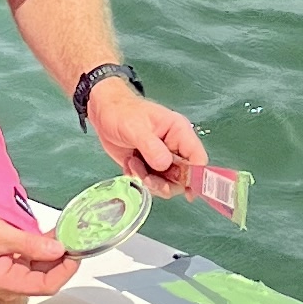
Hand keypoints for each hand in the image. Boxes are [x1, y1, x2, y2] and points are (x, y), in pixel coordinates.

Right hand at [0, 201, 76, 299]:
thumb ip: (30, 244)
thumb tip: (58, 251)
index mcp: (5, 282)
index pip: (46, 285)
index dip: (65, 269)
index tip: (75, 251)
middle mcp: (7, 284)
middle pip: (45, 278)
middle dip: (61, 260)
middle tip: (73, 240)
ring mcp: (5, 276)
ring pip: (38, 270)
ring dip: (51, 254)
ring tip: (62, 235)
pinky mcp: (4, 266)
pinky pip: (28, 262)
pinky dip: (40, 250)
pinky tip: (46, 237)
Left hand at [88, 82, 209, 193]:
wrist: (104, 113)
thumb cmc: (122, 112)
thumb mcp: (135, 127)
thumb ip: (151, 146)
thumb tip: (164, 165)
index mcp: (179, 132)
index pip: (197, 158)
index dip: (196, 177)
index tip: (186, 191)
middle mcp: (174, 147)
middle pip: (183, 177)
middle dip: (164, 182)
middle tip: (146, 176)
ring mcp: (162, 158)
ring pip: (167, 183)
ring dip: (149, 180)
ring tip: (133, 164)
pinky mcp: (149, 166)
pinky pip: (151, 183)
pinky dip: (139, 179)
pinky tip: (129, 164)